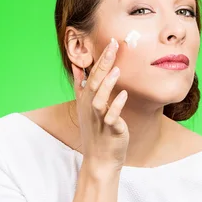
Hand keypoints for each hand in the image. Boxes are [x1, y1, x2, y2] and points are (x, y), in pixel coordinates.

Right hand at [71, 37, 129, 176]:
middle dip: (103, 63)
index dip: (99, 58)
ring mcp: (99, 119)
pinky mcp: (109, 130)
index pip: (91, 74)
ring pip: (99, 99)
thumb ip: (81, 86)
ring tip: (117, 70)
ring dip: (107, 84)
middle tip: (114, 45)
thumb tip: (76, 66)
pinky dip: (116, 106)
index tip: (110, 41)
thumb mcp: (86, 106)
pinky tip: (124, 95)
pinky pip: (111, 117)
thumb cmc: (97, 131)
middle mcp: (90, 107)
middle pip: (94, 81)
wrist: (100, 160)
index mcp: (86, 99)